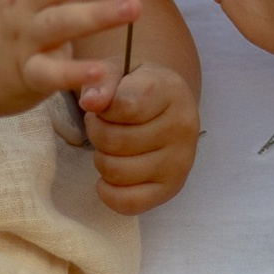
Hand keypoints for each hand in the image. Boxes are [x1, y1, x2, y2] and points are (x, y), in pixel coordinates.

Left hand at [83, 60, 197, 212]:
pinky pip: (129, 203)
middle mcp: (182, 127)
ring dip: (101, 159)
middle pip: (115, 141)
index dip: (101, 109)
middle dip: (96, 133)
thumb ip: (102, 80)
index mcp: (171, 91)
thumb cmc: (137, 87)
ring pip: (116, 171)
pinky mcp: (172, 188)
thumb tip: (90, 102)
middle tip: (103, 126)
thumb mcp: (118, 70)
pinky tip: (108, 177)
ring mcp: (180, 161)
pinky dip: (108, 193)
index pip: (124, 106)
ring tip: (109, 146)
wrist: (167, 105)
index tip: (103, 105)